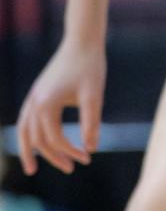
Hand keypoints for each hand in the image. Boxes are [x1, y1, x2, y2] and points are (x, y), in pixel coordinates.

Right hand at [17, 41, 105, 174]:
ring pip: (25, 130)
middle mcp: (35, 102)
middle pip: (36, 139)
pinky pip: (27, 119)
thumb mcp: (94, 96)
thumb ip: (91, 123)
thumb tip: (91, 149)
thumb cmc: (90, 67)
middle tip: (69, 169)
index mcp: (46, 104)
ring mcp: (34, 96)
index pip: (55, 139)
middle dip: (52, 156)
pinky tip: (38, 142)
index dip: (70, 151)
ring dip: (30, 150)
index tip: (87, 158)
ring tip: (32, 168)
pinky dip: (29, 134)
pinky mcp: (38, 92)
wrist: (82, 41)